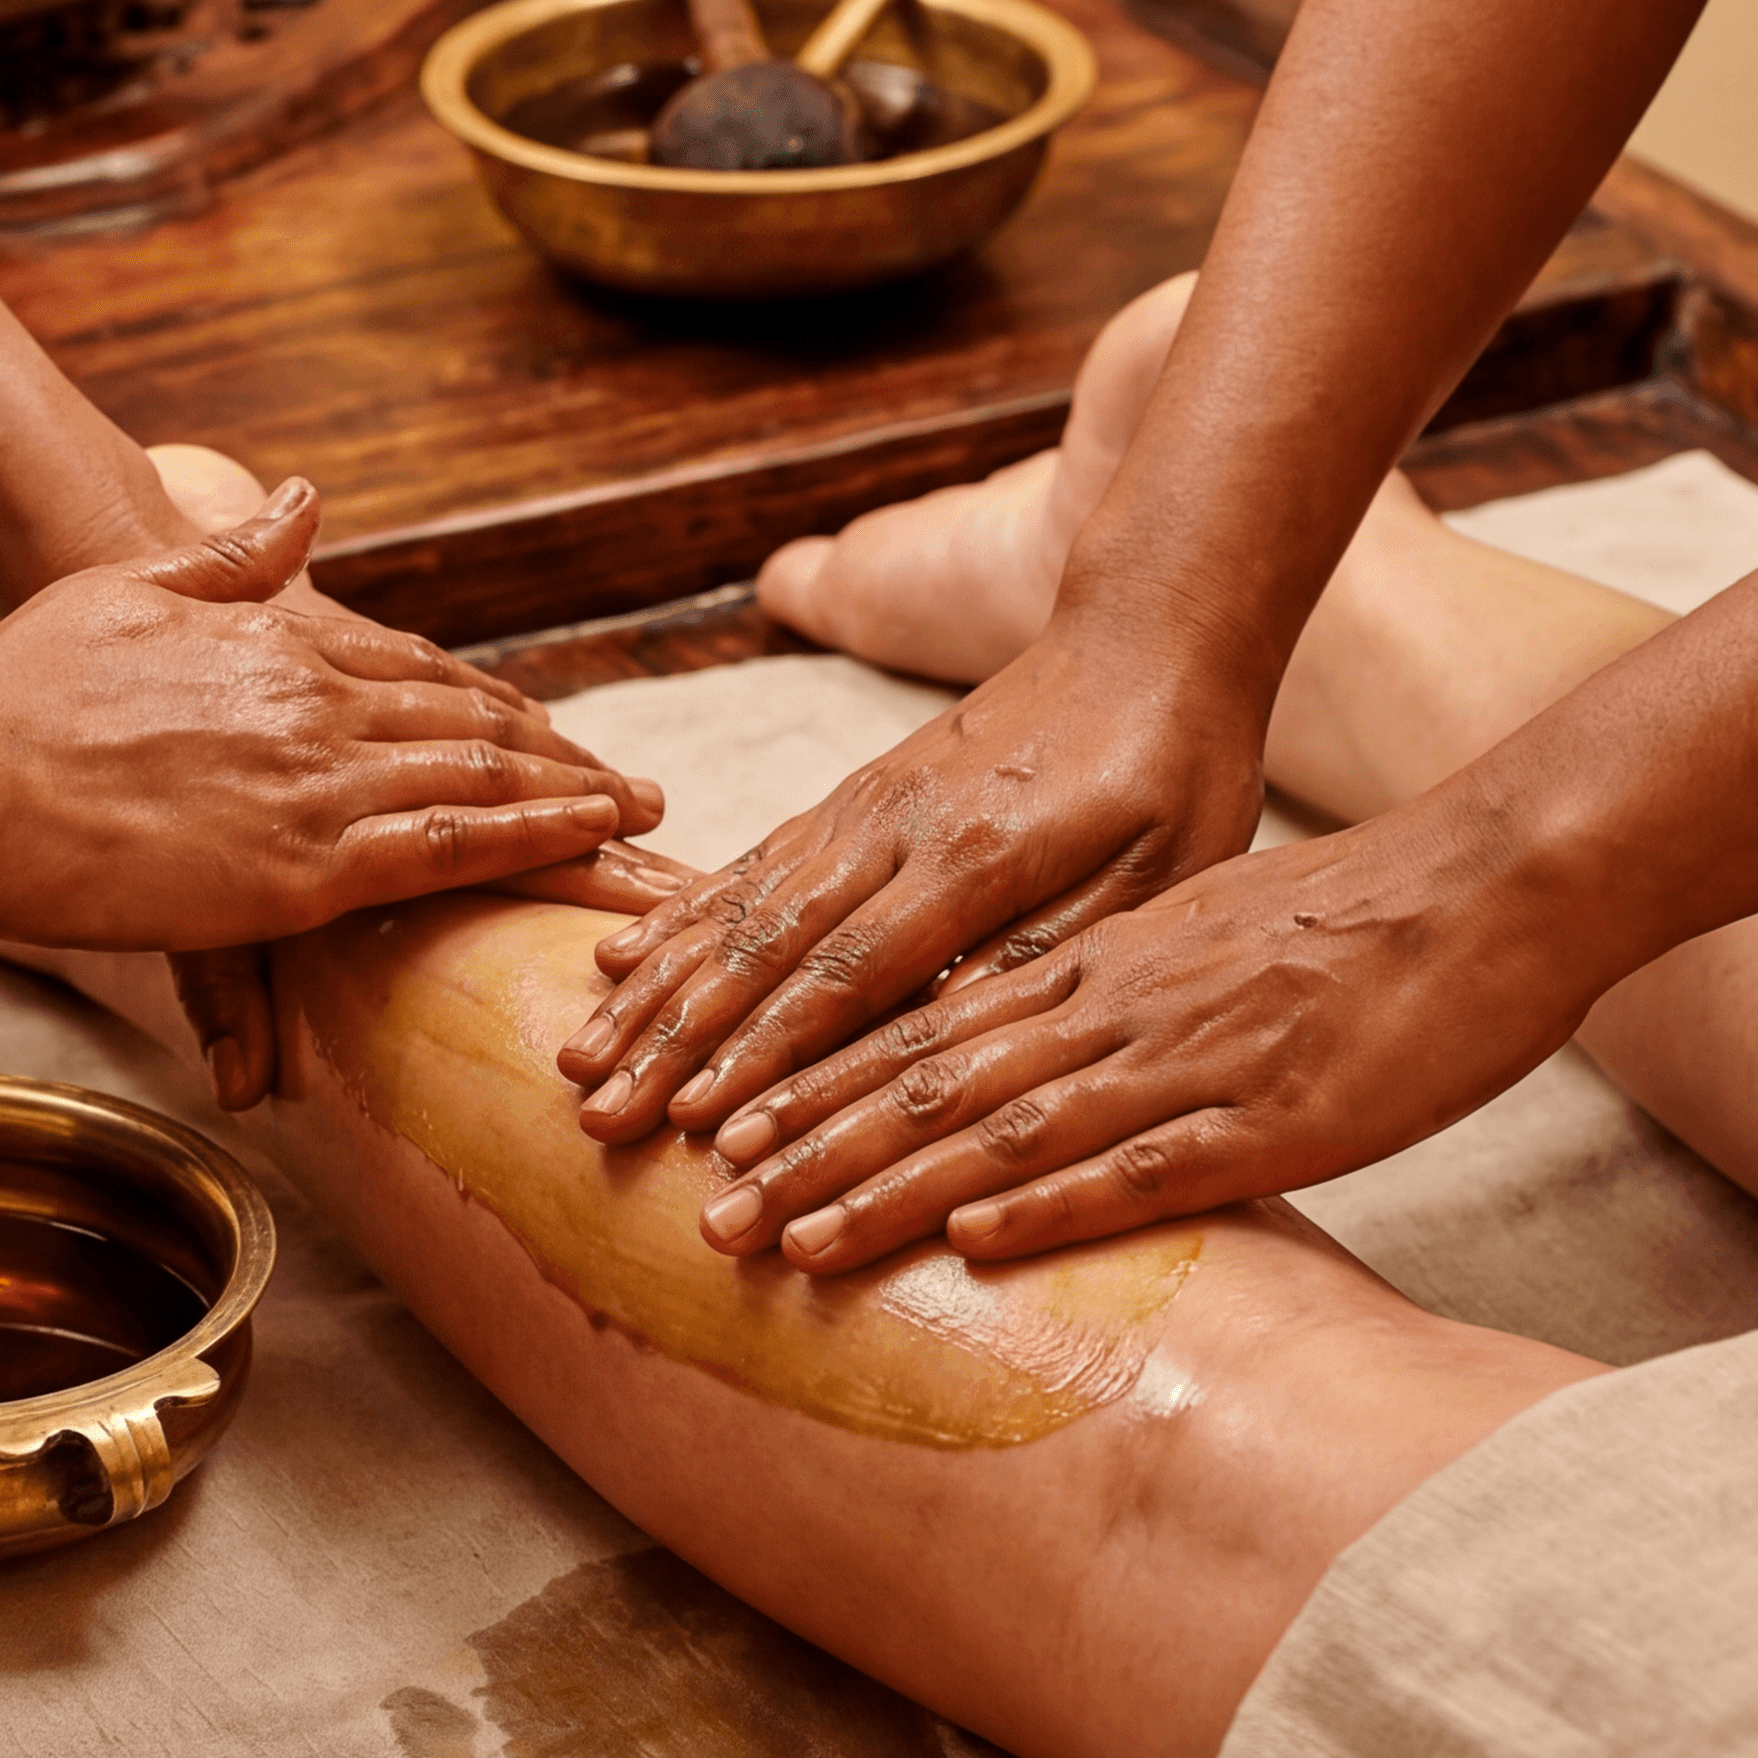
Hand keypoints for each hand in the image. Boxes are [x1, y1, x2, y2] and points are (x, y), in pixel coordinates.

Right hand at [0, 479, 663, 1079]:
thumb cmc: (23, 684)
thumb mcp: (133, 585)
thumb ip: (233, 551)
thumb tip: (305, 497)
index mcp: (280, 644)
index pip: (418, 670)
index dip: (491, 706)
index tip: (549, 730)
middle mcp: (320, 703)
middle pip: (473, 726)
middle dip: (563, 759)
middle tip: (641, 791)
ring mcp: (320, 784)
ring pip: (484, 781)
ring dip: (575, 801)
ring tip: (644, 823)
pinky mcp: (307, 867)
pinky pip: (451, 851)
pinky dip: (534, 844)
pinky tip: (588, 848)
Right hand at [553, 621, 1268, 1144]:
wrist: (1148, 630)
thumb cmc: (1176, 770)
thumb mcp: (1160, 877)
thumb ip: (1055, 954)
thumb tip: (953, 1048)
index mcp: (977, 858)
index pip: (851, 976)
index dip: (770, 1058)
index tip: (701, 1128)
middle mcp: (896, 826)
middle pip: (766, 948)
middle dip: (676, 1042)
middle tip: (600, 1118)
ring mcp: (864, 802)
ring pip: (739, 904)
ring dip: (655, 989)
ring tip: (581, 1058)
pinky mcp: (855, 790)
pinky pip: (751, 859)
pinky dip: (680, 914)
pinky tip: (622, 956)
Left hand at [683, 780, 1613, 1268]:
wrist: (1494, 883)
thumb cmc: (1356, 922)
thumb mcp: (1203, 937)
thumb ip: (1116, 994)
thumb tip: (1034, 1049)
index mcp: (1099, 964)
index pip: (924, 1030)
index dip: (814, 1085)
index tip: (723, 1137)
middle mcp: (1117, 1006)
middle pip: (928, 1081)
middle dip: (807, 1150)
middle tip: (705, 1213)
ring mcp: (1189, 1059)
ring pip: (1005, 1126)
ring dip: (886, 1190)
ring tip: (785, 1240)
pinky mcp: (1272, 1115)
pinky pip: (1141, 1164)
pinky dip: (1048, 1204)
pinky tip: (972, 1243)